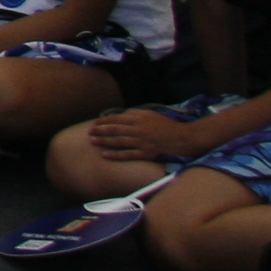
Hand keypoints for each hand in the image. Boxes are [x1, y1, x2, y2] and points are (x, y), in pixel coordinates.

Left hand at [85, 108, 203, 163]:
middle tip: (89, 133)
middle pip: (115, 129)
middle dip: (100, 131)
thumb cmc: (166, 125)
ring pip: (119, 141)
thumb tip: (121, 115)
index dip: (104, 121)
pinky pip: (128, 154)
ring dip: (104, 141)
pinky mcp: (146, 153)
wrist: (182, 137)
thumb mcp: (150, 114)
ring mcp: (142, 141)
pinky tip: (105, 155)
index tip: (94, 123)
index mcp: (139, 118)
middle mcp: (138, 129)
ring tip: (93, 142)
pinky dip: (116, 155)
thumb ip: (135, 114)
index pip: (117, 119)